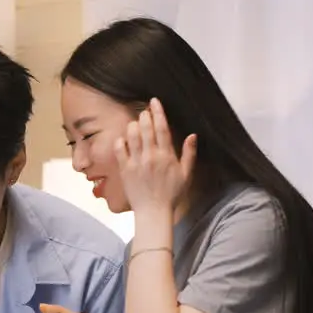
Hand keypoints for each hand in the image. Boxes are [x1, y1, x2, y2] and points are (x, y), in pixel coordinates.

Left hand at [113, 97, 195, 212]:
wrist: (153, 211)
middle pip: (146, 128)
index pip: (162, 128)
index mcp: (166, 156)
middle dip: (144, 116)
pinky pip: (119, 149)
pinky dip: (120, 140)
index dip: (158, 112)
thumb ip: (189, 154)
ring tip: (135, 123)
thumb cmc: (171, 194)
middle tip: (144, 111)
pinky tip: (124, 138)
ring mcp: (136, 162)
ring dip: (133, 125)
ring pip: (132, 136)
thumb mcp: (186, 174)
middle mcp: (150, 156)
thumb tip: (192, 135)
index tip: (154, 101)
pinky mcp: (124, 169)